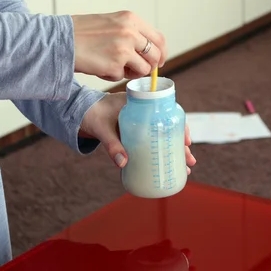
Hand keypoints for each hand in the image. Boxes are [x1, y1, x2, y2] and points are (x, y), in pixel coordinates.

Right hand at [71, 11, 166, 81]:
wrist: (60, 40)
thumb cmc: (81, 33)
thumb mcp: (111, 23)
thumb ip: (131, 33)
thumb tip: (149, 52)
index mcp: (130, 19)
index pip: (158, 38)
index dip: (161, 53)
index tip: (158, 61)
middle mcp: (130, 32)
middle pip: (155, 55)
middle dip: (150, 66)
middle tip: (138, 70)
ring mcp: (124, 48)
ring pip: (143, 69)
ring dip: (131, 72)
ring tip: (114, 67)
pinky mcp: (115, 64)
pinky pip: (123, 76)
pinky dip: (113, 76)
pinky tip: (100, 67)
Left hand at [79, 92, 196, 171]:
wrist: (80, 111)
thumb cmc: (93, 114)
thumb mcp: (103, 129)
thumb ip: (112, 145)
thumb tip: (123, 164)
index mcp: (140, 104)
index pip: (167, 113)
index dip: (180, 126)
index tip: (186, 141)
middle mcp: (144, 113)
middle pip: (169, 127)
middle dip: (181, 145)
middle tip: (190, 159)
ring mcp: (141, 124)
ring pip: (163, 136)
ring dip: (174, 150)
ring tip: (185, 167)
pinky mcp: (135, 134)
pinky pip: (153, 141)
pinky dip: (162, 151)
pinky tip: (168, 164)